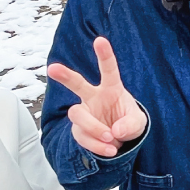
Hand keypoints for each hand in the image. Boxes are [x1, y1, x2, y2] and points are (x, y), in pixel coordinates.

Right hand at [46, 36, 147, 157]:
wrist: (119, 141)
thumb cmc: (127, 123)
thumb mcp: (138, 123)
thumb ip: (130, 124)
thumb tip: (115, 130)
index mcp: (111, 88)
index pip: (108, 69)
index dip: (104, 55)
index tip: (100, 40)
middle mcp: (93, 97)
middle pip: (77, 84)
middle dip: (65, 76)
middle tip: (52, 69)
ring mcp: (84, 113)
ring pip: (78, 115)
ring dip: (94, 128)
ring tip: (111, 138)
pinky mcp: (79, 130)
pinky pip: (82, 136)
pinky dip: (96, 145)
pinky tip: (109, 149)